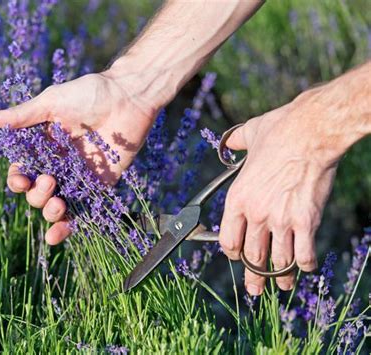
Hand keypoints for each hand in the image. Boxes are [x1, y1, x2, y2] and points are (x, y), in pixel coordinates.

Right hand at [0, 72, 157, 244]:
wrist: (128, 97)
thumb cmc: (88, 94)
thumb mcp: (51, 103)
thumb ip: (22, 117)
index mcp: (44, 147)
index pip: (23, 172)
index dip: (18, 181)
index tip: (22, 181)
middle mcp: (59, 165)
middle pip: (38, 193)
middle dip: (37, 195)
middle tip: (49, 180)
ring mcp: (80, 177)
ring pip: (57, 205)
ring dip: (51, 212)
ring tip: (57, 204)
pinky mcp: (101, 185)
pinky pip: (84, 210)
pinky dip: (69, 225)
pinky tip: (57, 234)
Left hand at [219, 88, 346, 294]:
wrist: (310, 131)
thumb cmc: (279, 130)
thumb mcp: (247, 135)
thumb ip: (235, 143)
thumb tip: (229, 142)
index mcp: (237, 198)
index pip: (228, 240)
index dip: (232, 252)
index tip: (236, 256)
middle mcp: (256, 214)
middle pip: (251, 256)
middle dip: (253, 276)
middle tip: (255, 288)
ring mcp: (281, 220)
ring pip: (277, 261)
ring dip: (280, 277)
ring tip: (283, 286)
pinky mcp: (306, 221)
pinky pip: (304, 254)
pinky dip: (305, 264)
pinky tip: (306, 267)